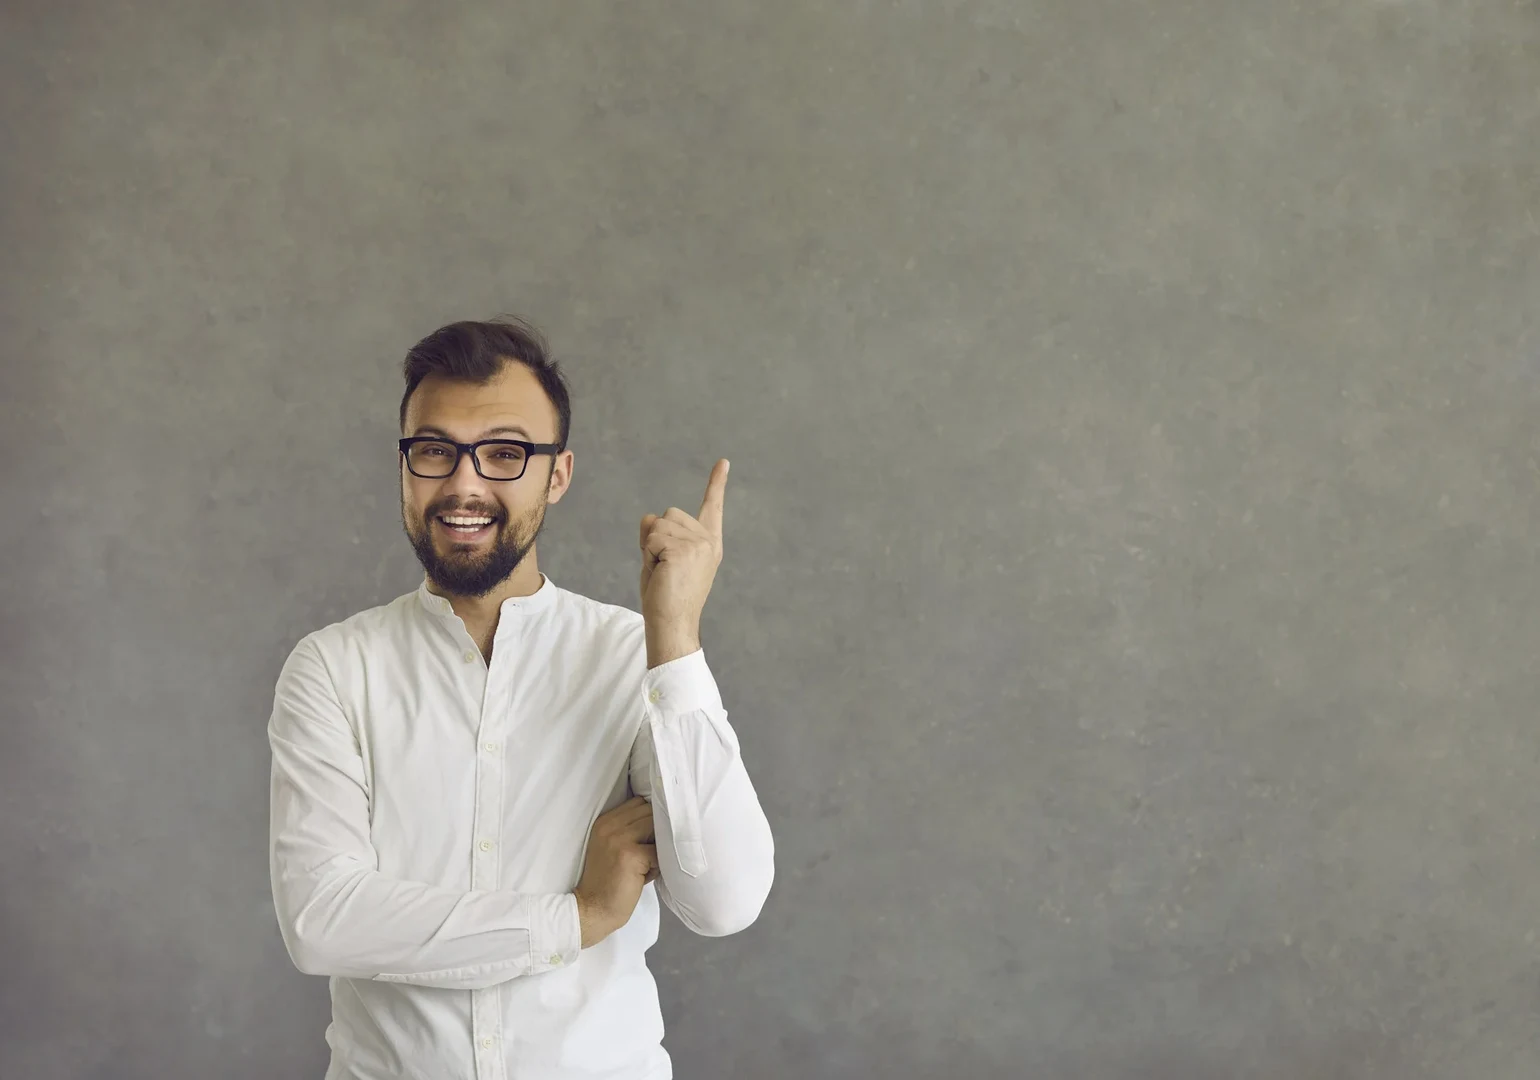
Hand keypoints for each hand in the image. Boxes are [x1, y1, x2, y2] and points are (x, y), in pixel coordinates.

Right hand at [573, 797, 658, 947]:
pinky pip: (659, 852)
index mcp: (604, 821)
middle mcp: (609, 826)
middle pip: (649, 811)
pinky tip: (645, 877)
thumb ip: (629, 831)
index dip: (649, 817)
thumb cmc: (607, 882)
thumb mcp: (611, 848)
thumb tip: (661, 820)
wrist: (592, 910)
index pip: (638, 802)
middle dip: (656, 830)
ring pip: (656, 827)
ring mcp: (619, 838)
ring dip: (658, 845)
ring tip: (647, 864)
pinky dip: (658, 865)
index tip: (649, 836)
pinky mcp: (630, 854)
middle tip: (648, 854)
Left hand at [640, 459, 727, 665]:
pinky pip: (651, 538)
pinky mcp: (684, 550)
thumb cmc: (665, 597)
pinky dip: (647, 555)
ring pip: (657, 525)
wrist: (672, 624)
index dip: (716, 484)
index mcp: (709, 543)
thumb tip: (650, 517)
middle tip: (663, 568)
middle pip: (667, 514)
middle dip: (655, 538)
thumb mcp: (662, 559)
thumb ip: (659, 535)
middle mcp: (708, 541)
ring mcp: (698, 544)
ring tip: (662, 573)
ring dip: (649, 548)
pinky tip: (660, 573)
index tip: (722, 462)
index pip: (711, 507)